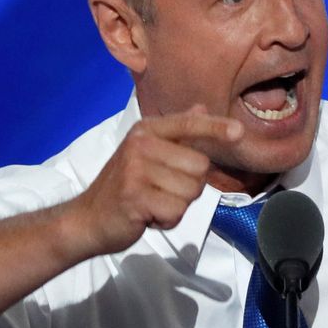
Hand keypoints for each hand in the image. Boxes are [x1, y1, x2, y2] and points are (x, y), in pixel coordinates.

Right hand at [66, 105, 243, 255]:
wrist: (87, 218)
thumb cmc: (123, 187)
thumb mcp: (146, 153)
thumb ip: (176, 132)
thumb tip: (201, 108)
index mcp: (145, 131)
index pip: (188, 124)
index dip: (216, 128)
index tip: (240, 132)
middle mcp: (140, 145)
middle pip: (199, 165)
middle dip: (189, 186)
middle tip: (161, 191)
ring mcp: (136, 170)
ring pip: (191, 191)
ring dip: (178, 205)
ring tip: (153, 202)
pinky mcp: (135, 196)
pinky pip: (176, 210)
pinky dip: (167, 220)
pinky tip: (148, 215)